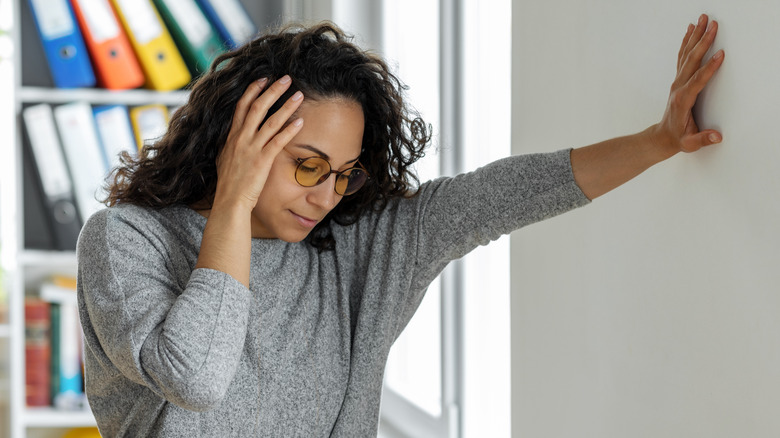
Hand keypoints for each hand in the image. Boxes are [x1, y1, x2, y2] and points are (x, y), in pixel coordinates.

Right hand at [215, 75, 303, 209]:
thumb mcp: (225, 157)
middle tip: (286, 78)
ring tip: (299, 95)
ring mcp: (251, 148)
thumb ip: (232, 144)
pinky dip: (289, 130)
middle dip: (272, 90)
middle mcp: (241, 138)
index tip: (264, 78)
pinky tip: (300, 121)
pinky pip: (278, 141)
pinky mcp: (262, 160)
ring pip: (270, 121)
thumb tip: (234, 137)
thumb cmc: (230, 183)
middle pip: (257, 107)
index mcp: (232, 136)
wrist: (229, 200)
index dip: (253, 90)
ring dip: (286, 106)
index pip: (242, 106)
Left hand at [652, 14, 724, 155]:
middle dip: (703, 42)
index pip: (697, 81)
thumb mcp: (690, 143)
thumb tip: (716, 137)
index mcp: (682, 100)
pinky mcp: (678, 80)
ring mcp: (677, 82)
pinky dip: (687, 43)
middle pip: (691, 61)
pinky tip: (690, 30)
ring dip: (696, 36)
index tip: (720, 54)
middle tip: (713, 24)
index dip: (709, 68)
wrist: (662, 137)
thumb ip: (702, 139)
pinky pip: (683, 57)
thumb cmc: (678, 139)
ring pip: (687, 55)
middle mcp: (678, 88)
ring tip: (703, 19)